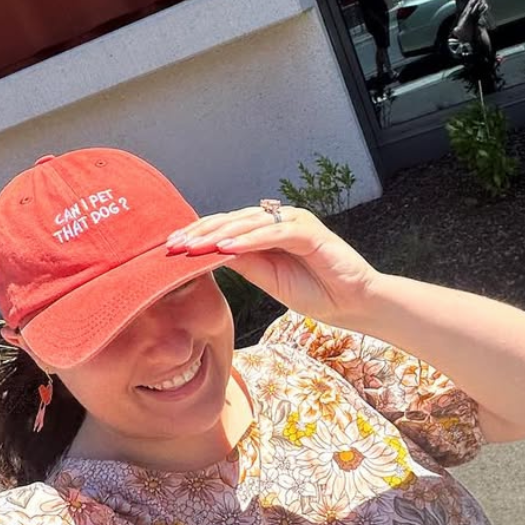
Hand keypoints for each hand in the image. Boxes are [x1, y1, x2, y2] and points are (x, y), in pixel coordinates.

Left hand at [165, 204, 378, 326]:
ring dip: (218, 234)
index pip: (227, 228)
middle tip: (173, 244)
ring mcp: (294, 222)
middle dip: (201, 232)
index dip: (199, 235)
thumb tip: (211, 254)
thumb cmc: (315, 292)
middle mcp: (279, 220)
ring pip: (248, 223)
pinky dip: (248, 240)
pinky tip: (226, 249)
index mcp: (267, 231)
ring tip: (193, 247)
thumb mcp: (269, 279)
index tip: (171, 248)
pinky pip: (273, 233)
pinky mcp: (310, 231)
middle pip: (232, 221)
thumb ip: (244, 263)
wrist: (353, 304)